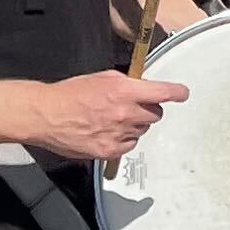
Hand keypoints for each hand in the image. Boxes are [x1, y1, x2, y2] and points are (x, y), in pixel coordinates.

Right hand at [27, 67, 188, 163]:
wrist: (47, 115)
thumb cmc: (71, 94)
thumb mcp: (103, 78)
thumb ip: (127, 84)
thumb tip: (143, 88)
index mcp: (124, 91)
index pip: (163, 93)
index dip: (177, 93)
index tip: (182, 93)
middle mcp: (125, 113)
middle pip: (156, 114)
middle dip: (149, 109)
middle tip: (133, 106)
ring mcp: (118, 134)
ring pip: (142, 130)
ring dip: (134, 125)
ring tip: (113, 119)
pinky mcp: (109, 150)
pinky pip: (129, 145)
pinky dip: (123, 140)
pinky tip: (107, 132)